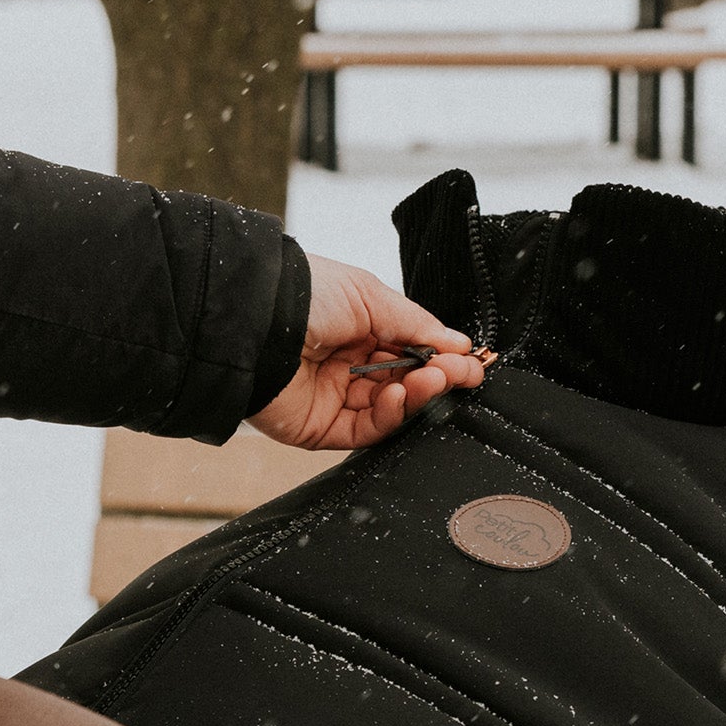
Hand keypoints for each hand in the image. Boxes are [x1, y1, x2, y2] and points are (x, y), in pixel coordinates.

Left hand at [248, 253, 486, 450]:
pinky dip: (391, 415)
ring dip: (418, 396)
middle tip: (462, 373)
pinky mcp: (322, 428)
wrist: (254, 320)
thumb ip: (416, 325)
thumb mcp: (369, 295)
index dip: (442, 357)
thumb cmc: (303, 295)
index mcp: (359, 329)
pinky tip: (402, 395)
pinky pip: (367, 430)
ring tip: (433, 380)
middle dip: (437, 377)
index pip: (411, 351)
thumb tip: (457, 343)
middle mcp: (349, 364)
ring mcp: (336, 398)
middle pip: (407, 383)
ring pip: (392, 409)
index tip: (471, 361)